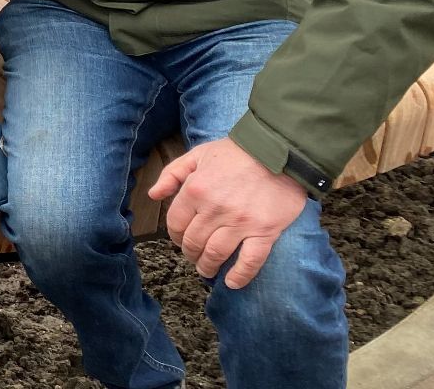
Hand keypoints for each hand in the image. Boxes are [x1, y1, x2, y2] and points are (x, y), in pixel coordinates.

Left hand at [149, 137, 308, 288]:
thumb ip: (172, 174)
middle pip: (194, 242)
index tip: (180, 240)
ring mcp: (240, 223)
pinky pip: (250, 261)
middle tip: (194, 257)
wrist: (279, 151)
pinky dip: (240, 275)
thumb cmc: (235, 153)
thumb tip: (153, 195)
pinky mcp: (265, 231)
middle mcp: (214, 210)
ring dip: (208, 266)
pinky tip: (233, 283)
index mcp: (195, 191)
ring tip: (207, 270)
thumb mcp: (197, 155)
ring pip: (216, 254)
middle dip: (190, 253)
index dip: (175, 235)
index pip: (176, 224)